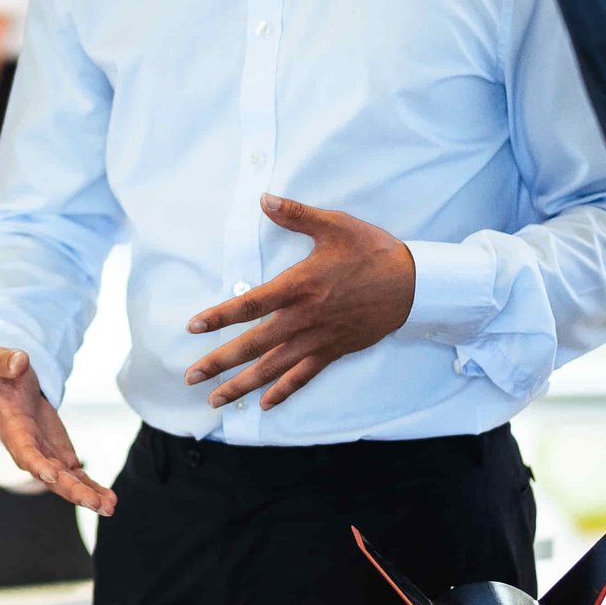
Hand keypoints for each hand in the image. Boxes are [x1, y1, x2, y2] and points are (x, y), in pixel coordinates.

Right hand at [0, 349, 114, 514]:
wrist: (11, 390)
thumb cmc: (3, 376)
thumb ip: (6, 361)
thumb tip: (19, 360)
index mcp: (13, 431)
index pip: (24, 452)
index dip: (37, 465)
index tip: (52, 475)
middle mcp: (30, 451)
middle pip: (50, 476)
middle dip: (72, 490)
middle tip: (93, 503)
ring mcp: (47, 456)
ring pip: (67, 482)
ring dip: (87, 495)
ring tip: (109, 507)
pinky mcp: (61, 456)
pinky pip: (78, 477)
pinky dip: (93, 488)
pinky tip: (110, 499)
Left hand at [181, 195, 415, 410]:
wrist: (414, 284)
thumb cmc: (372, 252)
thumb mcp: (335, 226)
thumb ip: (296, 216)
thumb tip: (264, 199)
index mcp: (299, 286)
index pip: (251, 305)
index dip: (220, 316)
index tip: (193, 327)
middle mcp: (305, 318)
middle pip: (254, 345)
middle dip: (220, 362)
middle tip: (191, 376)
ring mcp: (319, 338)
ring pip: (274, 367)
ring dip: (243, 384)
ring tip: (215, 399)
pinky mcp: (334, 351)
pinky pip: (304, 376)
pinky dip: (284, 391)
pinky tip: (264, 405)